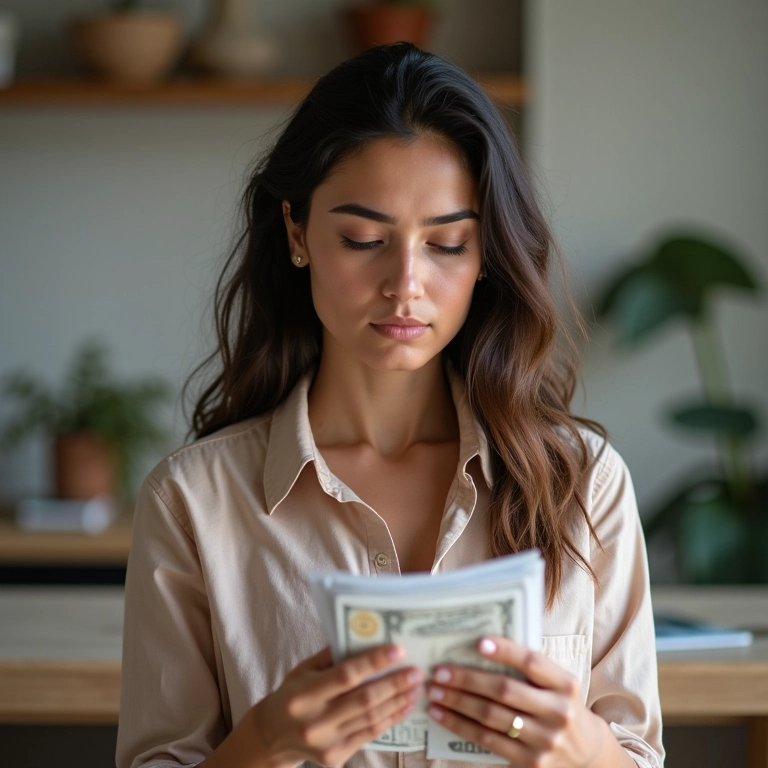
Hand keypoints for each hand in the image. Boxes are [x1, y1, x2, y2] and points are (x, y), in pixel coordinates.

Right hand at [252, 643, 422, 767]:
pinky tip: (404, 706)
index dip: (374, 662)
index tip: (398, 650)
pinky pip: (370, 734)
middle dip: (395, 684)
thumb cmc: (292, 694)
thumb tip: (365, 636)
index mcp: (305, 693)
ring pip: (371, 718)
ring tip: (416, 688)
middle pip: (364, 699)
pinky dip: (390, 719)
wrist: (272, 736)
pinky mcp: (336, 757)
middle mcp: (315, 720)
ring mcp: (326, 742)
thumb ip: (332, 656)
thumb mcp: (303, 670)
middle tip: (416, 671)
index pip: (346, 675)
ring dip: (398, 702)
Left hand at [424, 636, 610, 767]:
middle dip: (467, 680)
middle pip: (504, 690)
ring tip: (434, 692)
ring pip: (491, 717)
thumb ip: (528, 668)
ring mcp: (545, 740)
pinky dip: (460, 726)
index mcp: (565, 684)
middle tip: (440, 672)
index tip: (478, 643)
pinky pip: (487, 741)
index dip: (505, 651)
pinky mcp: (530, 762)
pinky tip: (442, 715)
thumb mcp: (556, 684)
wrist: (585, 751)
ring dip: (457, 703)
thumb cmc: (558, 704)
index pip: (532, 662)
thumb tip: (479, 647)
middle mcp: (558, 712)